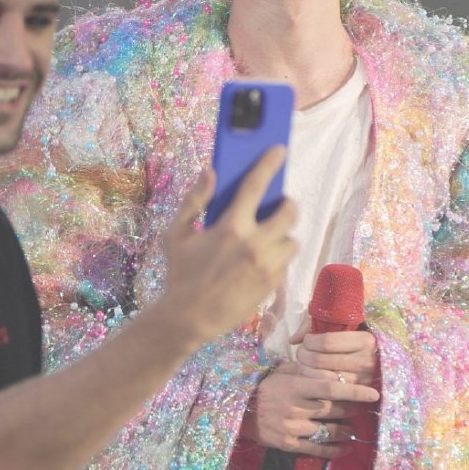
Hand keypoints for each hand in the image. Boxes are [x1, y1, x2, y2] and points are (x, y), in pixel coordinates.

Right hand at [160, 146, 296, 347]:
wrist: (189, 319)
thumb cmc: (181, 274)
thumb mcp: (177, 234)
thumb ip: (194, 200)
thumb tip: (209, 171)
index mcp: (231, 227)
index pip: (256, 185)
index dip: (269, 163)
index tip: (279, 149)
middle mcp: (255, 244)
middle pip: (289, 212)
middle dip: (286, 204)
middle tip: (277, 205)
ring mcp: (267, 266)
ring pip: (291, 239)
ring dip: (282, 235)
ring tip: (266, 237)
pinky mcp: (273, 284)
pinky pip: (285, 262)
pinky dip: (276, 257)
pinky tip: (260, 260)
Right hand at [241, 360, 378, 458]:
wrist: (240, 410)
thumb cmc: (265, 386)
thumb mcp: (283, 371)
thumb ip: (307, 371)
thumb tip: (332, 369)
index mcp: (297, 386)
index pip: (332, 387)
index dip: (354, 391)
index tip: (373, 393)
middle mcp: (297, 407)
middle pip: (334, 409)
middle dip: (352, 409)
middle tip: (361, 408)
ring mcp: (294, 428)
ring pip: (329, 431)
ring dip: (346, 430)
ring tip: (353, 429)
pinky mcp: (290, 444)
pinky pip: (318, 449)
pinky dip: (335, 450)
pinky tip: (346, 447)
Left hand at [291, 324, 378, 387]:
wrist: (391, 360)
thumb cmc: (362, 337)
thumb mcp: (346, 323)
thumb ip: (316, 324)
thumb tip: (293, 339)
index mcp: (365, 340)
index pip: (326, 342)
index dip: (309, 341)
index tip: (306, 340)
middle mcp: (366, 361)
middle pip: (321, 361)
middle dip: (304, 356)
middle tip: (301, 353)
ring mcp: (363, 381)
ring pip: (322, 379)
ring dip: (306, 371)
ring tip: (304, 364)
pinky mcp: (358, 395)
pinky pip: (329, 393)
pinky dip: (315, 385)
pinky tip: (311, 378)